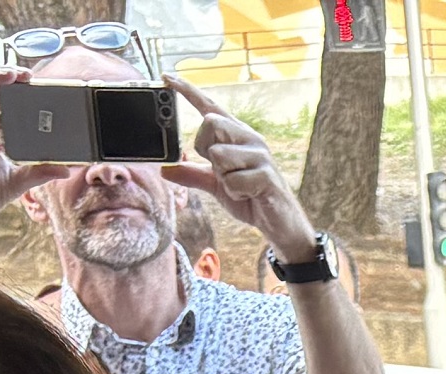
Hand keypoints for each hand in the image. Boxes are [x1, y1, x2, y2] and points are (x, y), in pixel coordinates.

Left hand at [166, 79, 311, 257]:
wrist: (279, 223)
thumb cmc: (249, 198)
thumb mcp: (216, 185)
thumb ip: (192, 174)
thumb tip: (165, 170)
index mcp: (236, 134)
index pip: (209, 106)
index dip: (187, 91)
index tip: (166, 77)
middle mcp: (249, 138)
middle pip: (210, 123)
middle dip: (206, 150)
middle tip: (221, 170)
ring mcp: (260, 155)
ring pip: (219, 155)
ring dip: (223, 178)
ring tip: (240, 187)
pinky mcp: (266, 175)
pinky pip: (233, 181)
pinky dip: (235, 193)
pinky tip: (249, 196)